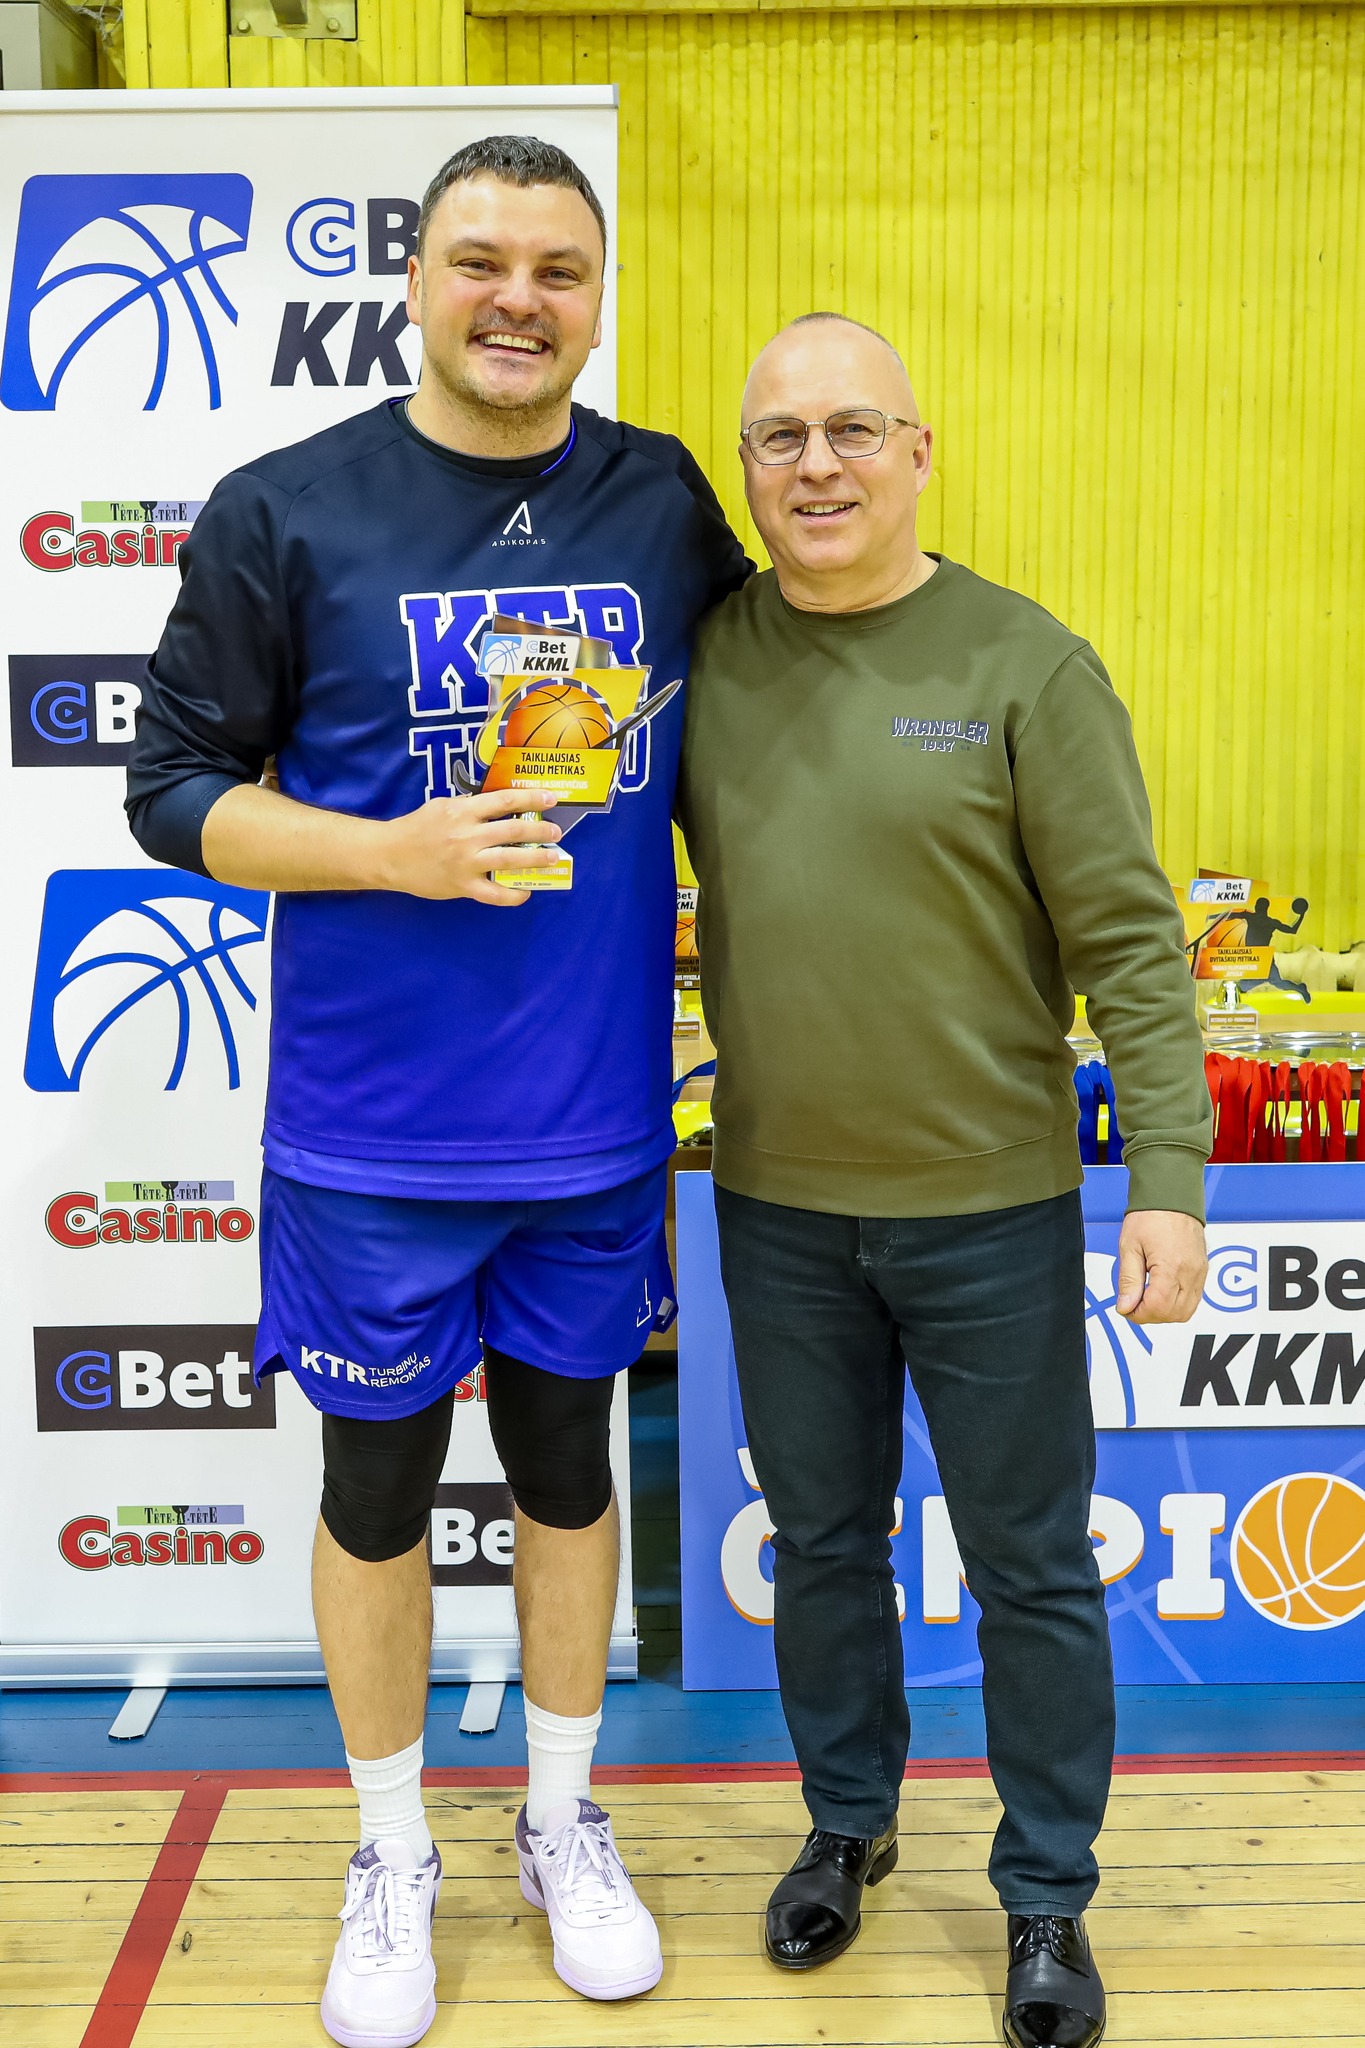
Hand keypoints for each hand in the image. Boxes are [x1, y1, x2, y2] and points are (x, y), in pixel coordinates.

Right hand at [377, 788, 561, 904]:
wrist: (389, 855)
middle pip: (513, 830)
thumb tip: (500, 806)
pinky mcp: (462, 886)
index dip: (531, 798)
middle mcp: (467, 835)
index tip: (550, 798)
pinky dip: (513, 894)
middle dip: (540, 830)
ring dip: (535, 858)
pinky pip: (494, 893)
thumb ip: (470, 806)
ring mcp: (466, 862)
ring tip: (552, 857)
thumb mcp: (442, 806)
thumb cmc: (417, 828)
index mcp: (463, 811)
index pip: (505, 800)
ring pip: (510, 859)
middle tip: (556, 832)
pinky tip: (525, 891)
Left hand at [1116, 1210, 1207, 1323]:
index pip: (1158, 1307)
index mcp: (1171, 1266)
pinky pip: (1194, 1298)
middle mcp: (1190, 1272)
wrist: (1171, 1195)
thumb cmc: (1151, 1215)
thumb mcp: (1130, 1247)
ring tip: (1147, 1298)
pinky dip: (1177, 1303)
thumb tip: (1126, 1306)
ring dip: (1165, 1312)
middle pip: (1174, 1314)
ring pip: (1186, 1311)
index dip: (1138, 1314)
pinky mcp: (1202, 1270)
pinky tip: (1161, 1293)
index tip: (1126, 1307)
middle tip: (1134, 1304)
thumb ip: (1128, 1280)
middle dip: (1151, 1315)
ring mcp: (1199, 1272)